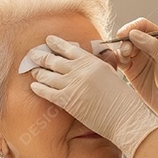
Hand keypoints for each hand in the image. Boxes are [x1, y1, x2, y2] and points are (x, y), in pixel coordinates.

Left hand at [28, 35, 157, 157]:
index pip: (69, 48)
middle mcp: (80, 70)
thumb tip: (95, 58)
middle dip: (41, 56)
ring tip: (32, 70)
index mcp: (92, 61)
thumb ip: (101, 64)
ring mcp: (72, 84)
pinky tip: (33, 86)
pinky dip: (39, 88)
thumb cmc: (122, 99)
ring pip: (48, 75)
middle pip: (55, 60)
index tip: (48, 40)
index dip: (56, 44)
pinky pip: (47, 92)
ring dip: (38, 72)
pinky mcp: (67, 100)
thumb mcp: (112, 74)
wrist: (125, 116)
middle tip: (32, 54)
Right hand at [116, 18, 157, 139]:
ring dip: (121, 50)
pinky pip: (120, 60)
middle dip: (125, 40)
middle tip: (126, 51)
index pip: (143, 25)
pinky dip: (117, 60)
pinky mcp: (131, 71)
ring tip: (125, 60)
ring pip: (123, 47)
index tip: (124, 34)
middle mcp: (148, 46)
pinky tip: (121, 64)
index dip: (132, 27)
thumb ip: (152, 45)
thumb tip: (133, 33)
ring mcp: (138, 58)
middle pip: (130, 35)